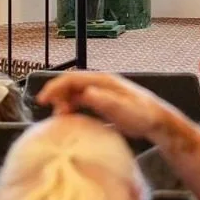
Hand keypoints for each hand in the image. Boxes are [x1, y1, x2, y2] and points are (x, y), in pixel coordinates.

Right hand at [37, 71, 173, 142]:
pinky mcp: (102, 101)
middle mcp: (100, 83)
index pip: (72, 78)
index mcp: (103, 81)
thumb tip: (86, 93)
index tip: (43, 100)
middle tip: (54, 114)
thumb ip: (105, 101)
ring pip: (74, 93)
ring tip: (60, 118)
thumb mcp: (123, 109)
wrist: (156, 121)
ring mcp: (101, 92)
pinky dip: (71, 108)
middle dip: (57, 96)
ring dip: (63, 103)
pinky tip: (70, 119)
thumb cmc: (142, 115)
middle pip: (70, 84)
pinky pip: (80, 101)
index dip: (55, 87)